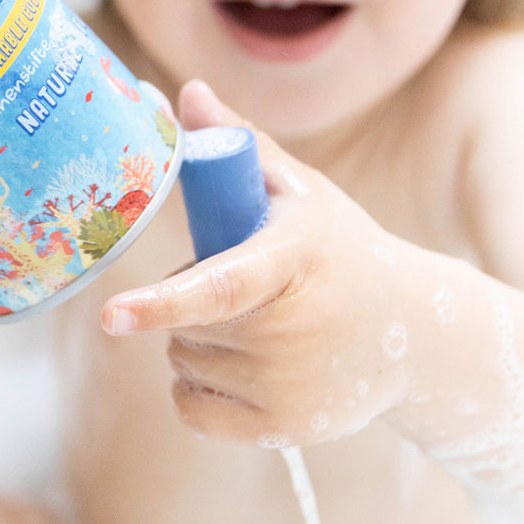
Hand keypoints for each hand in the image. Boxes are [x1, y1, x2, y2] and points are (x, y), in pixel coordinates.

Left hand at [101, 79, 416, 447]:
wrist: (413, 334)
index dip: (161, 301)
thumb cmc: (340, 248)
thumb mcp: (299, 190)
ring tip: (253, 320)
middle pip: (183, 320)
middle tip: (243, 283)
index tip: (110, 315)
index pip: (219, 287)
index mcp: (290, 261)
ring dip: (195, 340)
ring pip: (182, 361)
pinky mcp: (283, 430)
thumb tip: (185, 93)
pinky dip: (198, 388)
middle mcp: (289, 332)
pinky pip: (192, 410)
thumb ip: (239, 142)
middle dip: (190, 298)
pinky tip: (243, 363)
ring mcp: (288, 388)